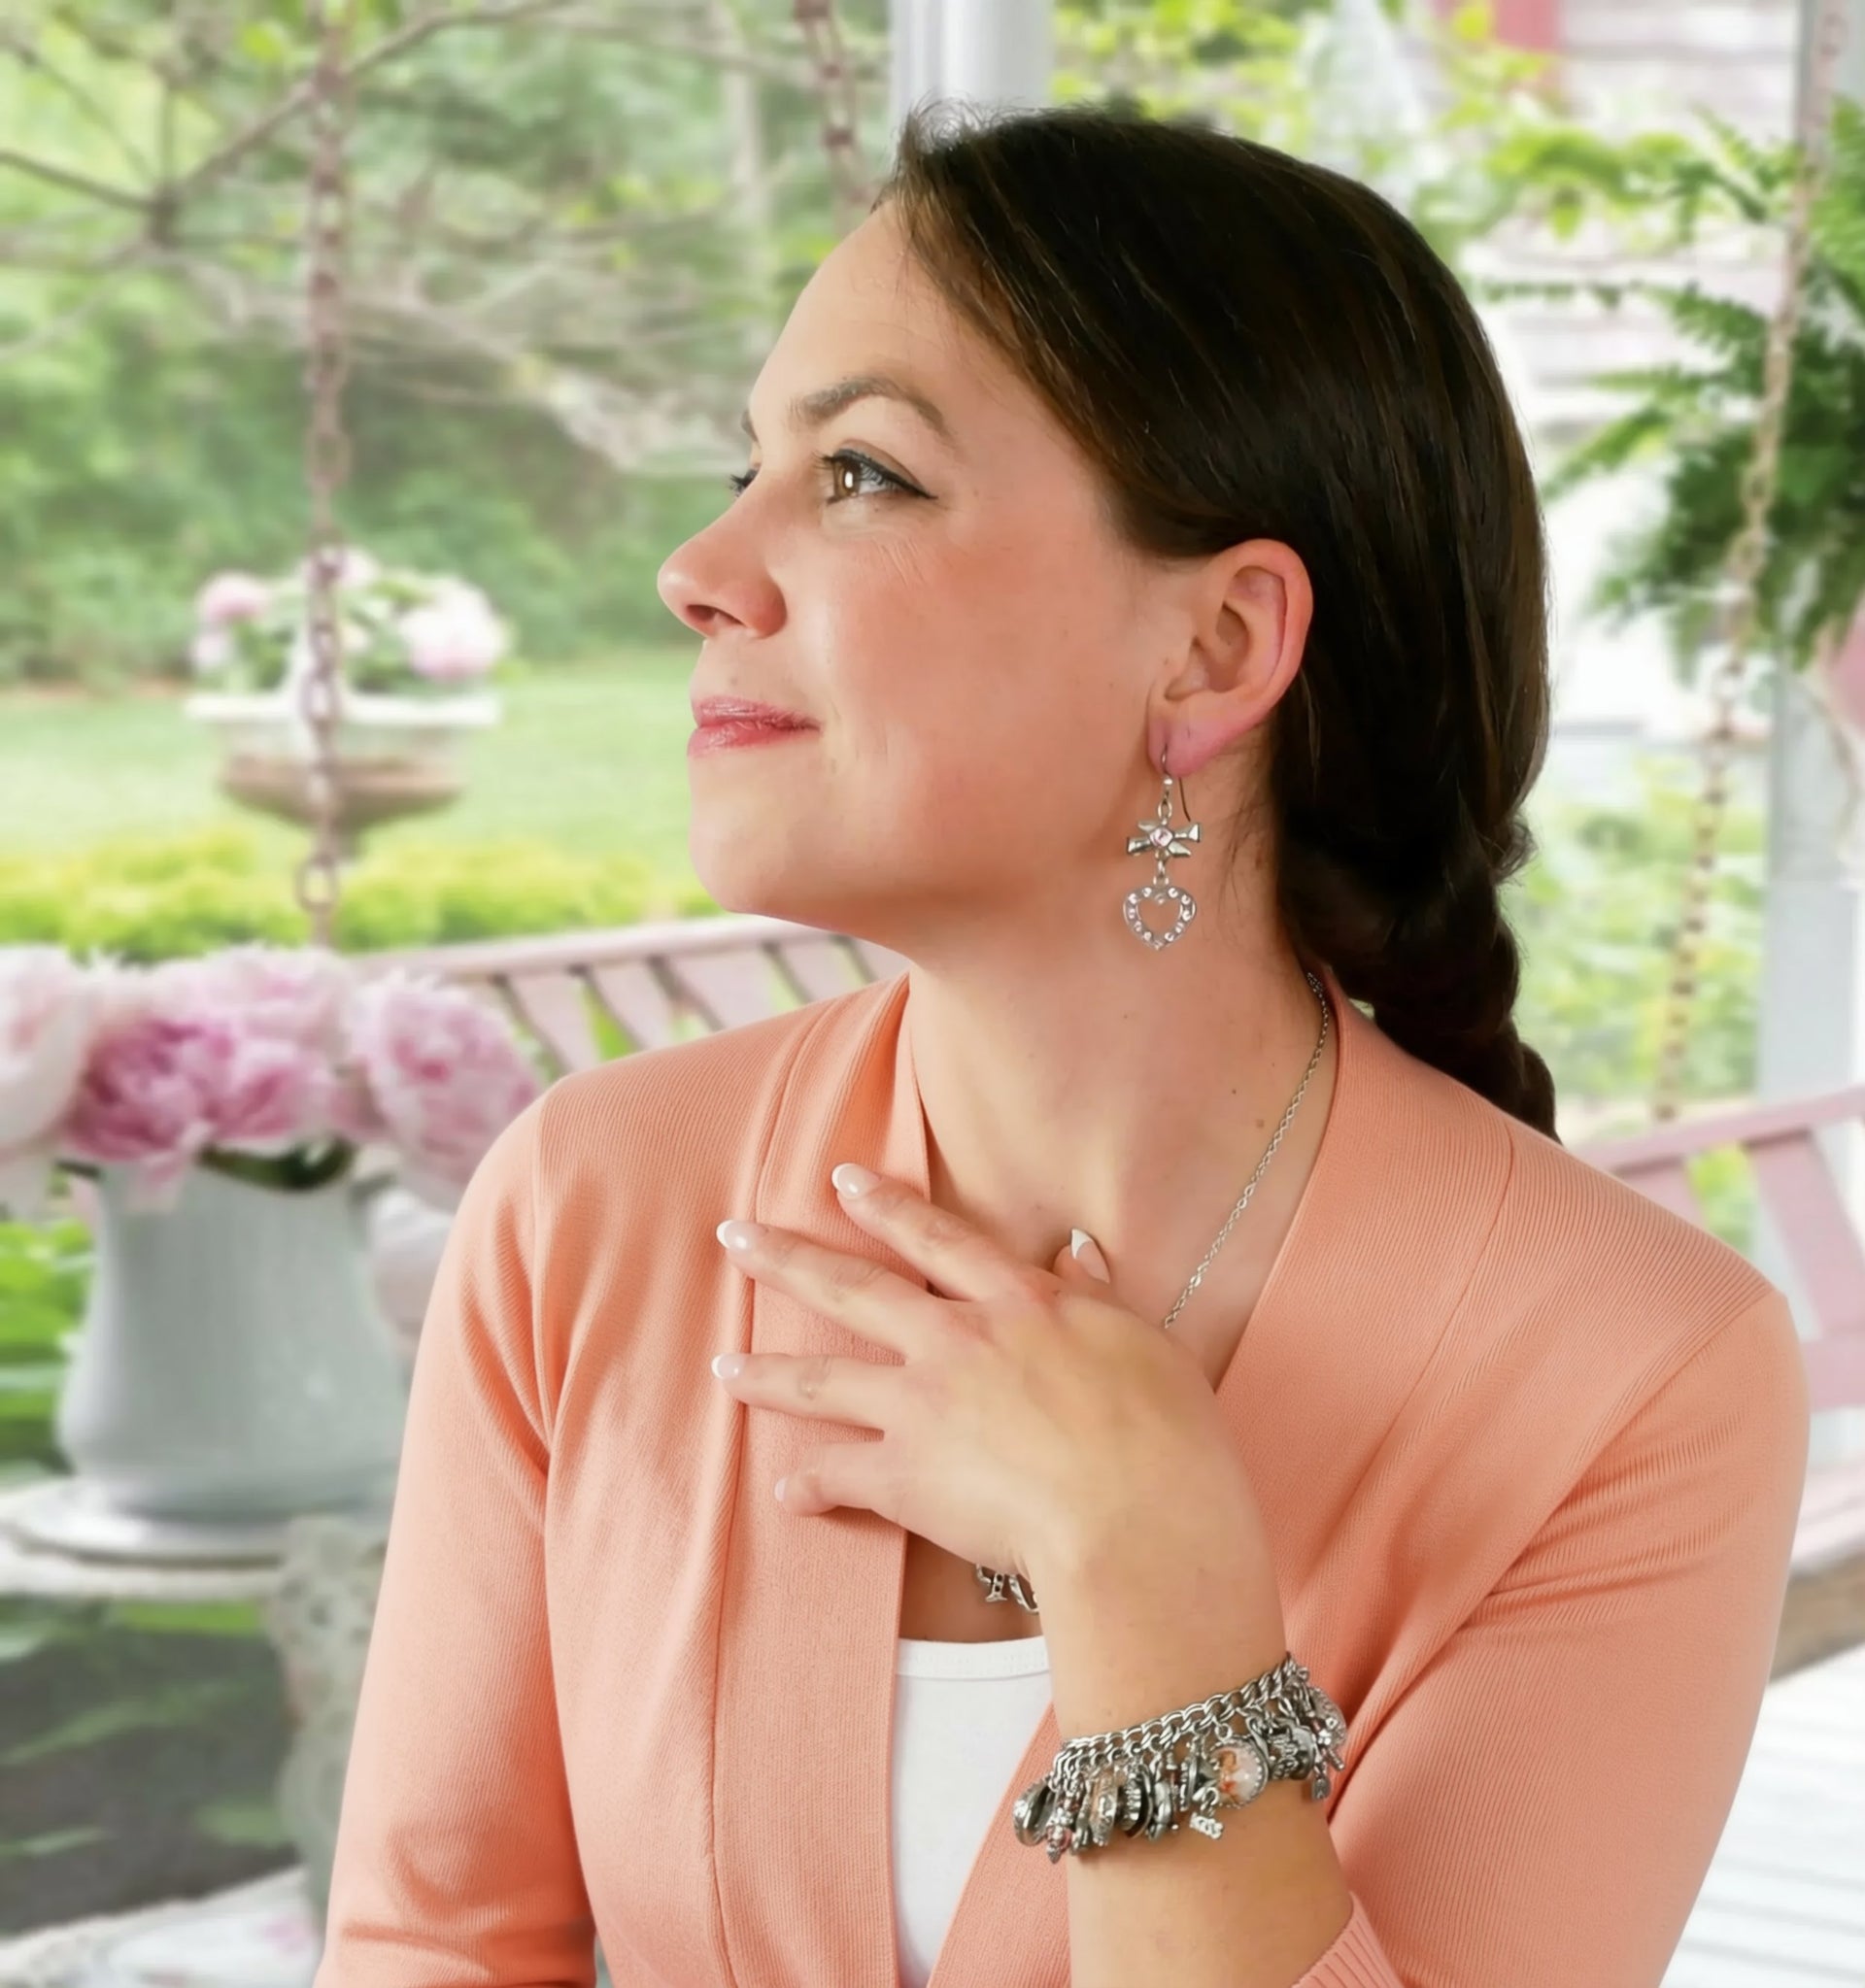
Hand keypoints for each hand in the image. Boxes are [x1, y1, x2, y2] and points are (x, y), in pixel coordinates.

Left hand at [710, 1162, 1270, 1601]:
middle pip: (855, 1290)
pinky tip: (786, 1492)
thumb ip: (1098, 1297)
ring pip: (823, 1380)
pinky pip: (838, 1475)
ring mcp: (921, 1407)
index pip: (938, 1240)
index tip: (840, 1180)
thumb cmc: (1164, 1436)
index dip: (886, 1207)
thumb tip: (1077, 1250)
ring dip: (767, 1373)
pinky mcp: (903, 1478)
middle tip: (734, 1238)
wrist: (1137, 1518)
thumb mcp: (1145, 1343)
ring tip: (722, 1368)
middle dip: (788, 1258)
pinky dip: (808, 1484)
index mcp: (1018, 1302)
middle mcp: (957, 1341)